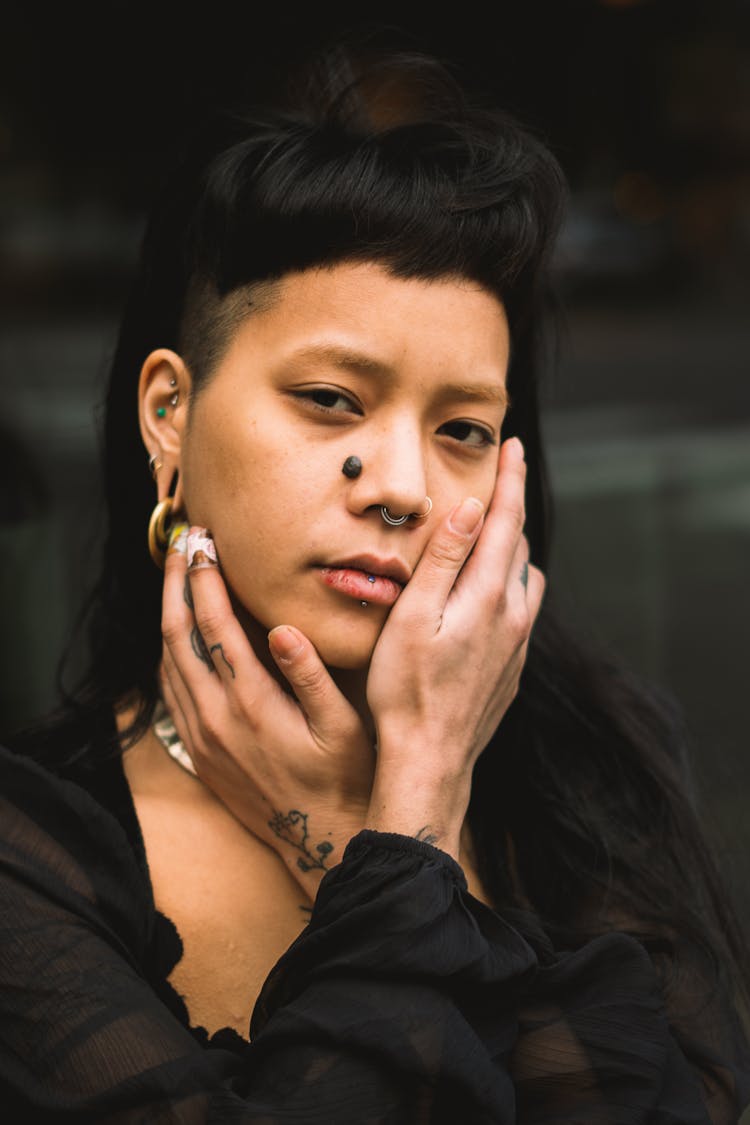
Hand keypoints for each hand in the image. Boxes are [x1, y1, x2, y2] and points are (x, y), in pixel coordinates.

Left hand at [159, 530, 374, 897]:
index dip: (206, 579)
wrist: (319, 840)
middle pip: (177, 636)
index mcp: (251, 703)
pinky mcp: (198, 751)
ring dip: (168, 614)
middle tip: (182, 544)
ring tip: (177, 576)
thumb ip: (311, 676)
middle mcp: (215, 717)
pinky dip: (169, 652)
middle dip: (176, 583)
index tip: (205, 543)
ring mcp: (201, 736)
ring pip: (167, 662)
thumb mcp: (342, 727)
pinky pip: (170, 691)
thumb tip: (284, 628)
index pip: (215, 626)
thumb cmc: (343, 778)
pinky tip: (179, 634)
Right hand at [365, 437, 544, 859]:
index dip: (510, 479)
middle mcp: (513, 616)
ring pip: (524, 579)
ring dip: (510, 551)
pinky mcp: (513, 669)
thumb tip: (469, 509)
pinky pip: (521, 611)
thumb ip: (443, 561)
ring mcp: (518, 645)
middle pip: (519, 546)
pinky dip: (507, 586)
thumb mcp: (413, 617)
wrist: (430, 761)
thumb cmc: (406, 690)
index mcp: (488, 597)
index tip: (513, 446)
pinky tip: (484, 596)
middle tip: (495, 482)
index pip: (507, 521)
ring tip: (487, 537)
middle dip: (509, 509)